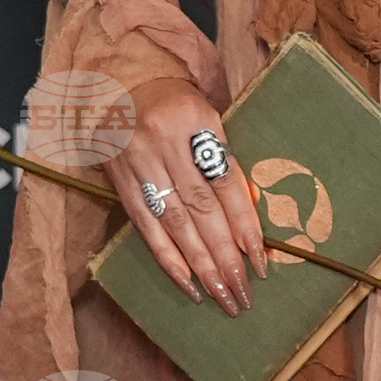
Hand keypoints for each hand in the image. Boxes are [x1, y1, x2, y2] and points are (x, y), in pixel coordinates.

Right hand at [116, 81, 269, 316]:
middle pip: (200, 209)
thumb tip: (249, 220)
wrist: (125, 86)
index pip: (225, 182)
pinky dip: (168, 258)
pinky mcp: (120, 182)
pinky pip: (145, 227)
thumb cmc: (179, 106)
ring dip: (200, 265)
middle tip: (243, 291)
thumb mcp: (208, 118)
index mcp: (195, 120)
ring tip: (221, 294)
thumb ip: (226, 161)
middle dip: (224, 256)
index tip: (260, 259)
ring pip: (174, 223)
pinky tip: (188, 283)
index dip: (244, 224)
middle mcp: (164, 143)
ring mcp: (137, 163)